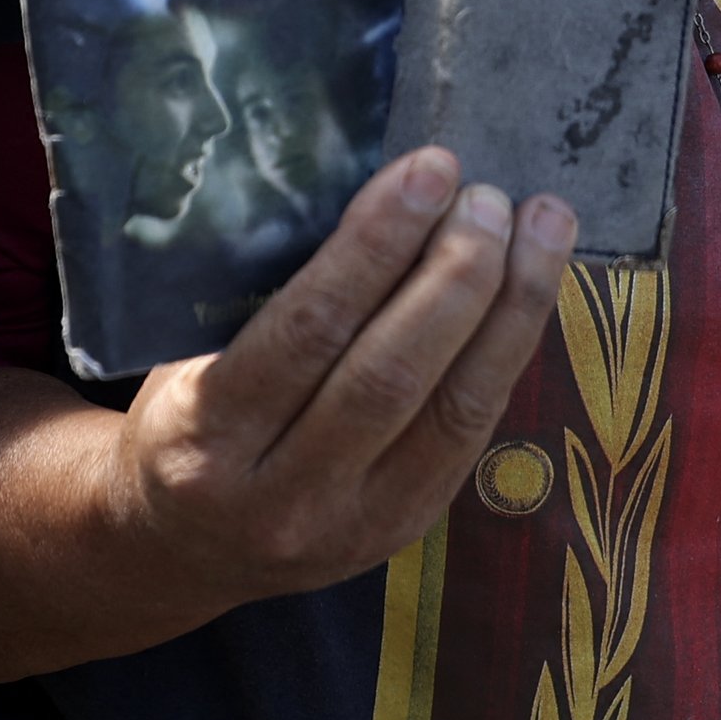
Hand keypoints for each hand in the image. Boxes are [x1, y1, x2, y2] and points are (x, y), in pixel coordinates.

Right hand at [107, 150, 572, 612]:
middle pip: (388, 375)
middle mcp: (280, 496)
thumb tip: (383, 195)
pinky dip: (509, 352)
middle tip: (487, 196)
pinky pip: (472, 435)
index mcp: (206, 438)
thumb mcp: (186, 360)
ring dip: (508, 307)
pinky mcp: (405, 531)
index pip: (306, 330)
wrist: (179, 548)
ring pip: (452, 410)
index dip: (376, 246)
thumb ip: (266, 300)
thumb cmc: (187, 420)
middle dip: (454, 273)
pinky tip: (531, 289)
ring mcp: (352, 526)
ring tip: (540, 225)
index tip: (427, 172)